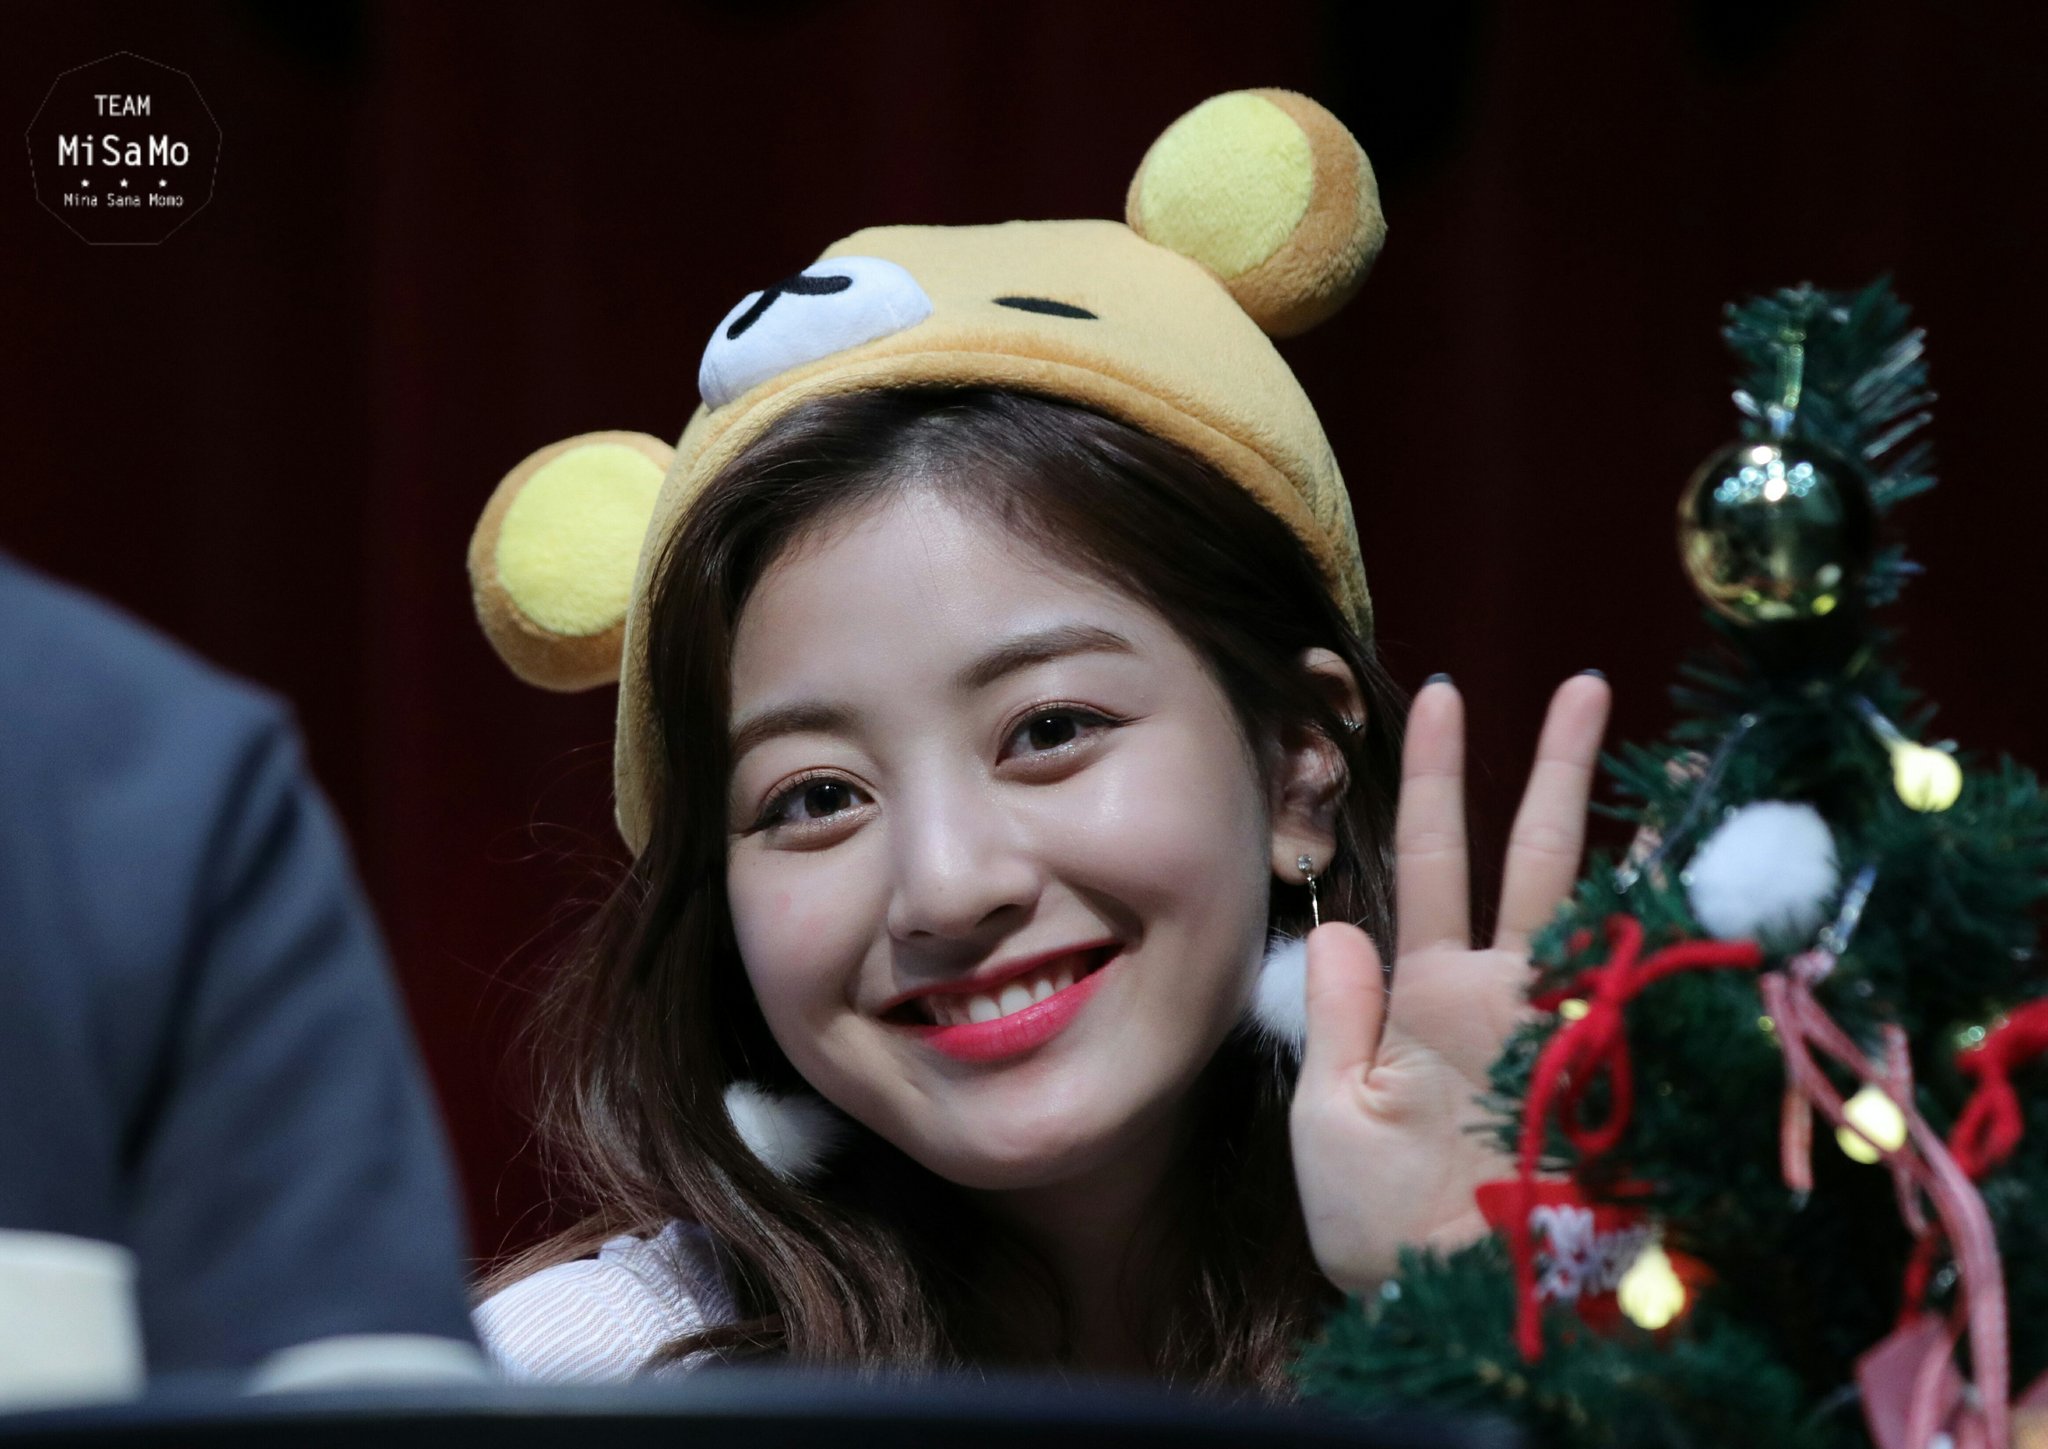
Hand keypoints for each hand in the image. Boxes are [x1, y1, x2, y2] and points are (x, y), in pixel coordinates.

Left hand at [1291, 673, 1611, 1291]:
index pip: (1431, 859)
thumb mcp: (1331, 1114)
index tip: (1435, 694)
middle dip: (1554, 766)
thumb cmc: (1378, 1224)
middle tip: (1583, 681)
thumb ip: (1342, 1016)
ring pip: (1592, 895)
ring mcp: (1561, 1022)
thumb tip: (1340, 924)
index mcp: (1429, 991)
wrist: (1448, 1308)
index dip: (1432, 777)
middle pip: (1528, 854)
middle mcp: (1502, 991)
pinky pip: (1638, 975)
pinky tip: (1685, 852)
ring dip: (1611, 815)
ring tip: (1620, 724)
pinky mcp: (1608, 1064)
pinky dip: (1664, 915)